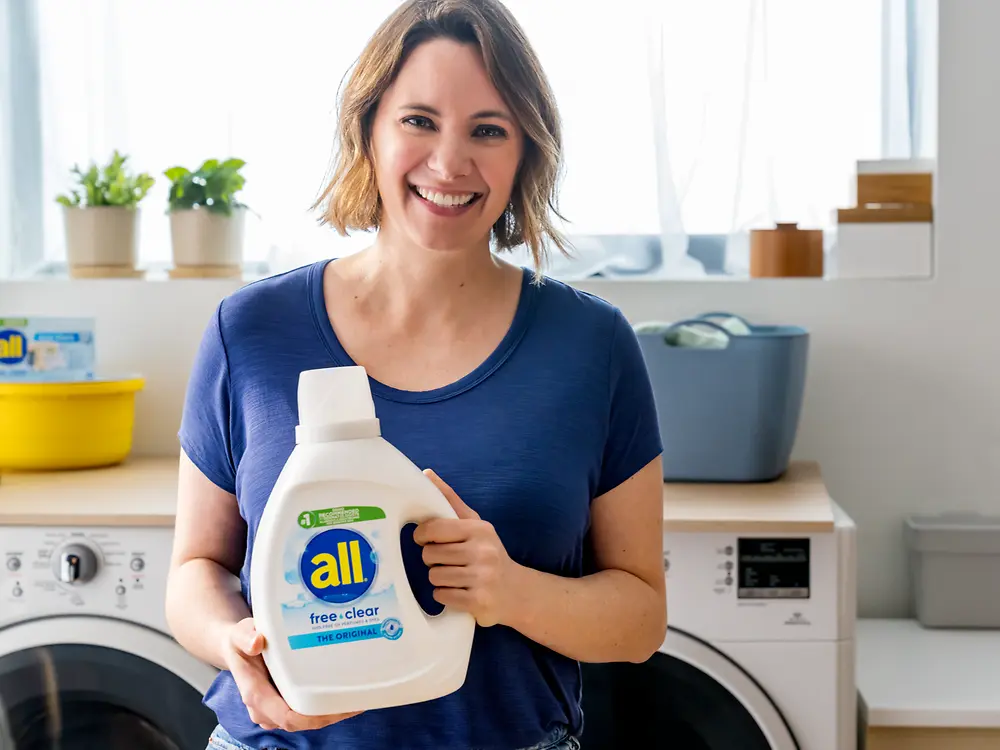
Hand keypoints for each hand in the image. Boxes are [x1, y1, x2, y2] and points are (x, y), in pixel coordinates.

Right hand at [221, 618, 361, 731]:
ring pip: (306, 721)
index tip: (338, 707)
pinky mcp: (283, 705)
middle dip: (330, 716)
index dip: (314, 716)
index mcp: (256, 694)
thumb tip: (257, 641)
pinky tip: (344, 697)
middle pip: (302, 722)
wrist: (238, 648)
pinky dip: (325, 708)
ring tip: (357, 699)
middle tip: (358, 701)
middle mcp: (265, 708)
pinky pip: (306, 713)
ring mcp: (275, 709)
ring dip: (330, 714)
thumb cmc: (241, 641)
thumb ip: (245, 636)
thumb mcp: (240, 632)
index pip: (287, 717)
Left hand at [414, 469, 518, 626]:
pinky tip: (458, 591)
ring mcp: (481, 578)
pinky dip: (445, 595)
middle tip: (446, 561)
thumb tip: (426, 474)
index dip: (422, 535)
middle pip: (430, 555)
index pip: (433, 528)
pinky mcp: (478, 602)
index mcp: (479, 529)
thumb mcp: (475, 524)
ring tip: (454, 576)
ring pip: (433, 577)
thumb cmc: (489, 553)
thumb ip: (450, 500)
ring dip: (438, 579)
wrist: (516, 591)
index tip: (425, 539)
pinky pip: (441, 596)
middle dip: (432, 559)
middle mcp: (482, 552)